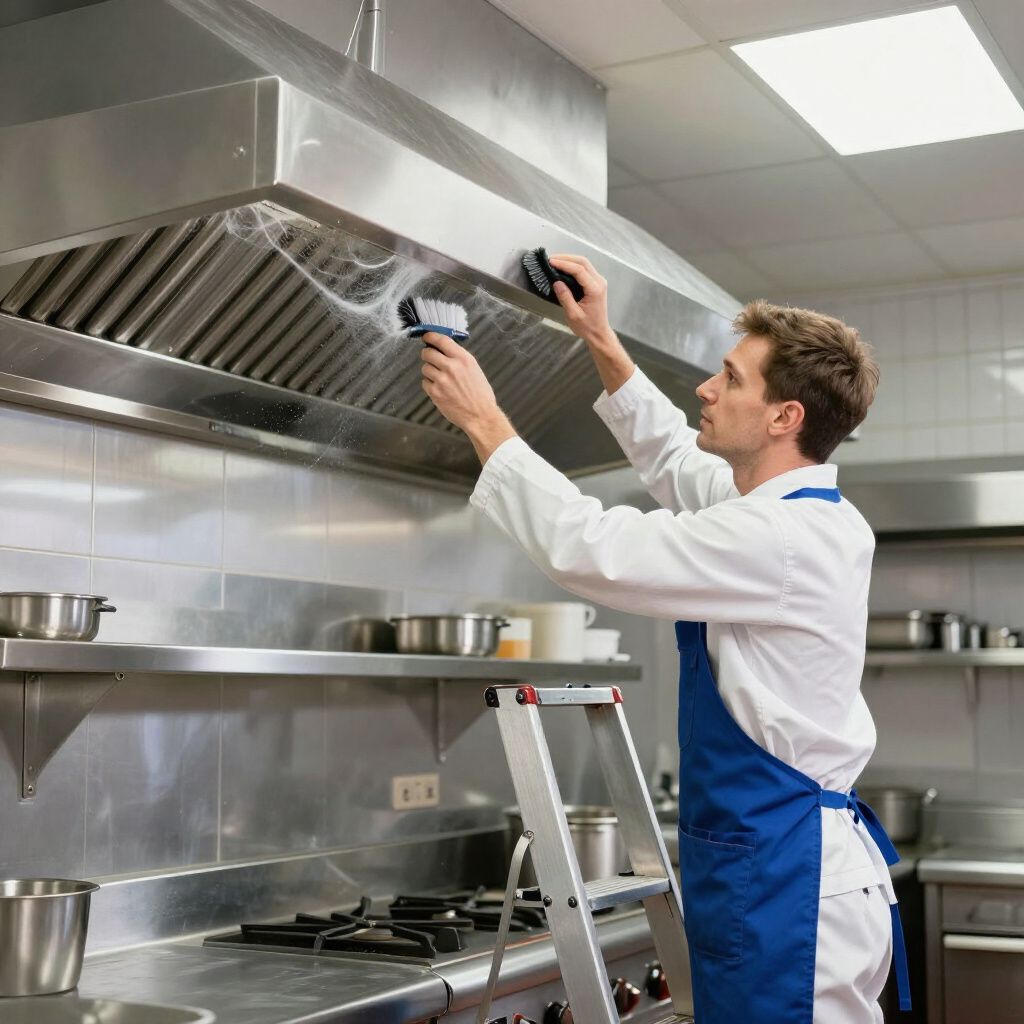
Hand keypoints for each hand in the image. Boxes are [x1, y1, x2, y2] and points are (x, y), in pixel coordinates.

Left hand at [420, 333, 516, 462]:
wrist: (480, 416)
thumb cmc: (480, 395)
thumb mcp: (474, 369)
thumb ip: (459, 358)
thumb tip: (443, 350)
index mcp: (464, 359)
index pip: (441, 340)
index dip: (431, 336)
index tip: (427, 337)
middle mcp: (452, 367)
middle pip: (427, 353)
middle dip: (427, 355)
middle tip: (430, 359)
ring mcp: (442, 380)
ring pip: (425, 368)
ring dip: (429, 372)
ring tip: (441, 379)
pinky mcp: (435, 392)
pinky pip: (425, 382)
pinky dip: (430, 385)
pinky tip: (441, 389)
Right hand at [549, 254, 633, 394]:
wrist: (599, 333)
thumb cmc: (587, 327)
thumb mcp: (573, 314)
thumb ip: (565, 297)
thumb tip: (556, 282)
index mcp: (595, 290)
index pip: (579, 270)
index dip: (564, 264)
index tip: (551, 262)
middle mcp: (599, 282)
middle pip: (583, 262)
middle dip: (566, 258)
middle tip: (551, 259)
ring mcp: (599, 282)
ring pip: (585, 263)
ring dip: (570, 260)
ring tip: (555, 262)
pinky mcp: (596, 283)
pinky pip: (585, 269)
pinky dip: (574, 266)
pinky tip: (564, 268)